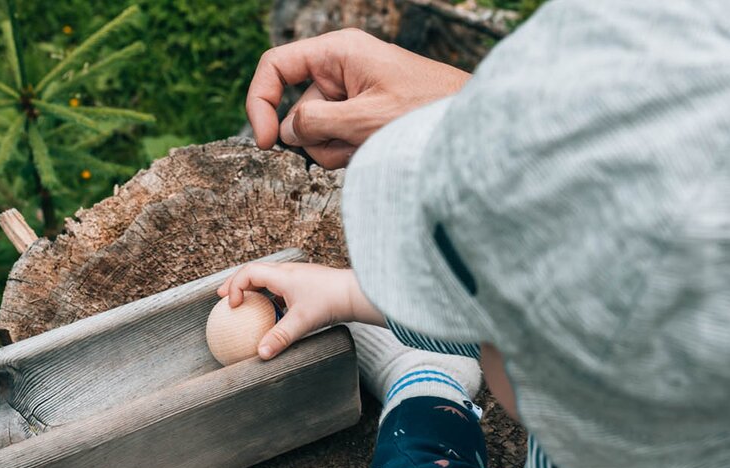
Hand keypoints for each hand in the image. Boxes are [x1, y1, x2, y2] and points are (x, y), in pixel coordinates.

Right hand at [217, 262, 383, 358]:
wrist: (358, 294)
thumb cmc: (331, 302)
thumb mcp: (302, 322)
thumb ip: (280, 337)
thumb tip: (261, 354)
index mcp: (282, 275)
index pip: (248, 273)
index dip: (235, 286)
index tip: (232, 306)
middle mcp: (288, 272)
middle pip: (255, 272)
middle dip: (237, 284)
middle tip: (224, 298)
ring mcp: (298, 277)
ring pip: (268, 278)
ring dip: (254, 289)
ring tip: (244, 304)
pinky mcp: (307, 285)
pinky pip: (281, 287)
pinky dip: (270, 296)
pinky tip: (271, 312)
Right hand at [246, 28, 470, 167]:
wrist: (470, 127)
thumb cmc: (428, 111)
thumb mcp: (364, 119)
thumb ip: (317, 123)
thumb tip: (288, 133)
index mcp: (338, 52)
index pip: (275, 66)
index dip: (260, 102)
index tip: (265, 143)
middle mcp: (340, 70)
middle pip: (297, 111)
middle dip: (317, 138)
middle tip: (351, 144)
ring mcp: (351, 97)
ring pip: (317, 134)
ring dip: (337, 150)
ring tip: (372, 147)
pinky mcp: (362, 119)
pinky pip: (337, 142)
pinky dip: (351, 154)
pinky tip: (377, 151)